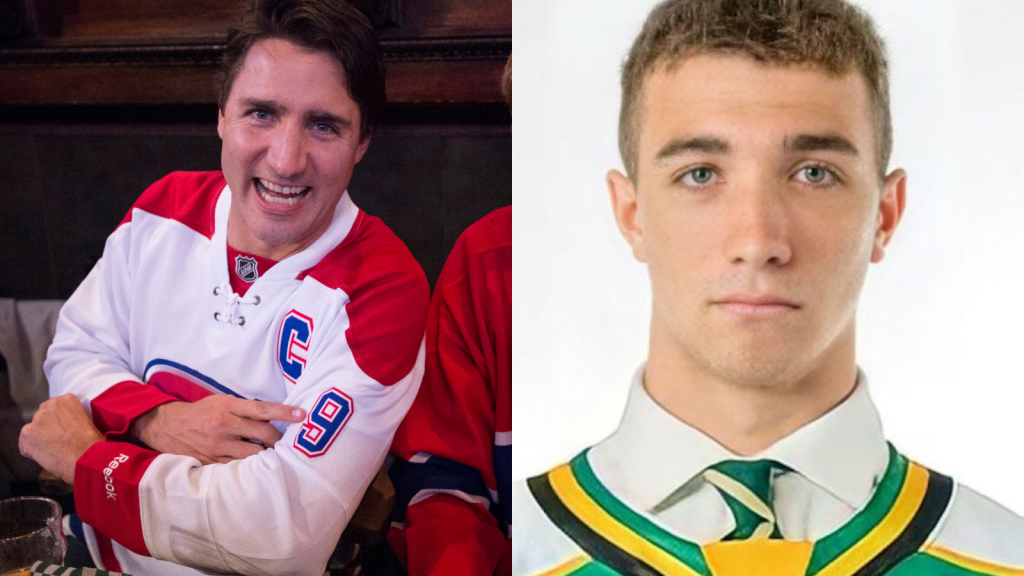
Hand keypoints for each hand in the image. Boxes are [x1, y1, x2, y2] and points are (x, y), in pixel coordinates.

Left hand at [20, 394, 103, 483]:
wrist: (86, 458)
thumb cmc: (92, 443)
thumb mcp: (86, 421)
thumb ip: (71, 418)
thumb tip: (63, 427)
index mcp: (66, 399)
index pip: (55, 409)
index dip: (59, 422)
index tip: (66, 431)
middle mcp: (48, 406)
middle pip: (42, 417)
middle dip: (47, 428)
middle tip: (58, 441)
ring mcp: (36, 420)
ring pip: (33, 430)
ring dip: (39, 439)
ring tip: (52, 450)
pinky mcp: (26, 434)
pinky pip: (25, 444)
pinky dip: (32, 451)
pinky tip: (46, 456)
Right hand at [130, 395, 305, 463]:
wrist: (167, 427)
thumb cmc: (202, 412)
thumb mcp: (222, 402)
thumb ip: (246, 409)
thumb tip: (274, 418)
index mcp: (229, 407)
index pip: (263, 409)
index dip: (285, 412)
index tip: (302, 414)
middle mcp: (224, 425)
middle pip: (264, 434)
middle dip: (278, 440)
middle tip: (283, 443)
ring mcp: (218, 446)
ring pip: (254, 455)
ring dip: (266, 455)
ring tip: (270, 455)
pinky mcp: (212, 462)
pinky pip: (239, 467)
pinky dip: (249, 467)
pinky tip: (255, 468)